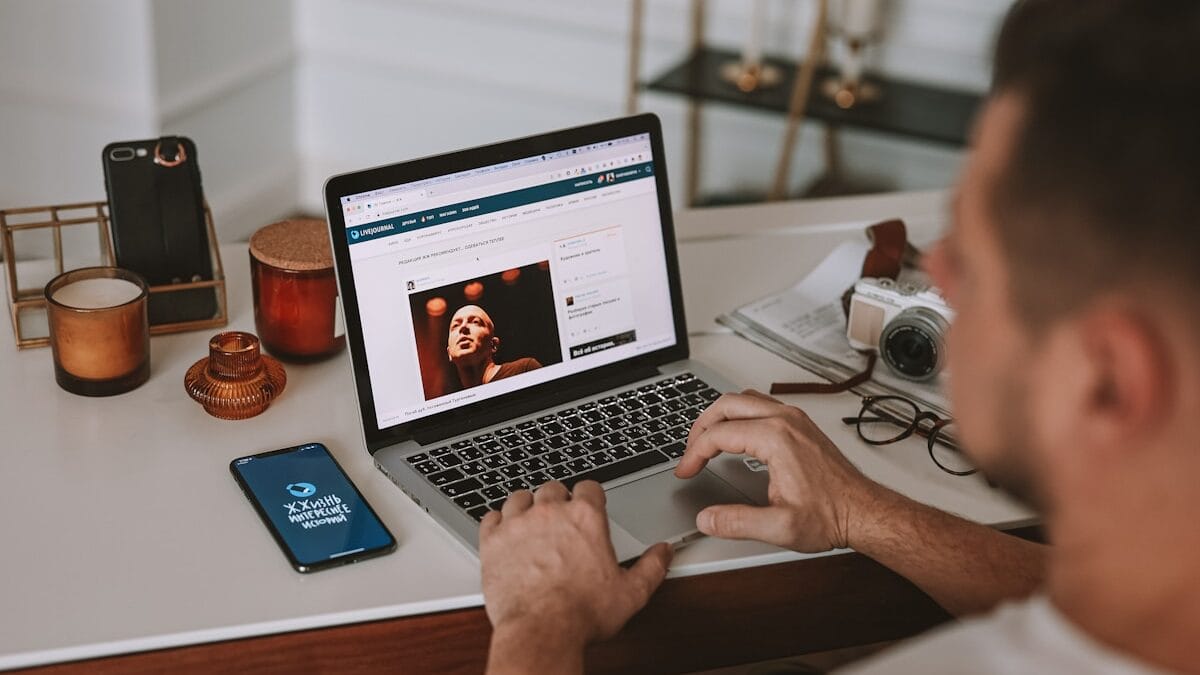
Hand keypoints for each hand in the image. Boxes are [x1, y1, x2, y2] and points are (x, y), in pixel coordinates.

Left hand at [480, 480, 672, 656]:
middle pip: (553, 488)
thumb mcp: (631, 593)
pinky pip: (492, 517)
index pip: (589, 487)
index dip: (590, 496)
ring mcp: (518, 524)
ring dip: (527, 506)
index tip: (589, 504)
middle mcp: (550, 513)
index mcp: (586, 518)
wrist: (541, 631)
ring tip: (532, 521)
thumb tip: (663, 552)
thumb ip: (651, 567)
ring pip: (520, 497)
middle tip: (560, 518)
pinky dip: (498, 522)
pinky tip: (504, 532)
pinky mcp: (493, 541)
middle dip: (558, 499)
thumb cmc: (582, 613)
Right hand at [675, 390, 883, 551]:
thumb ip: (737, 523)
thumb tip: (706, 518)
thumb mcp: (779, 527)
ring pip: (744, 399)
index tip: (686, 471)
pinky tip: (735, 435)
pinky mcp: (801, 424)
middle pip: (727, 405)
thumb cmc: (831, 515)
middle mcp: (785, 420)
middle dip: (701, 426)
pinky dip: (739, 416)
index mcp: (776, 438)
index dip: (694, 454)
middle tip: (689, 451)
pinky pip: (761, 405)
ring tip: (705, 439)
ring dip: (720, 416)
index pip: (719, 434)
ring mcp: (795, 419)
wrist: (863, 511)